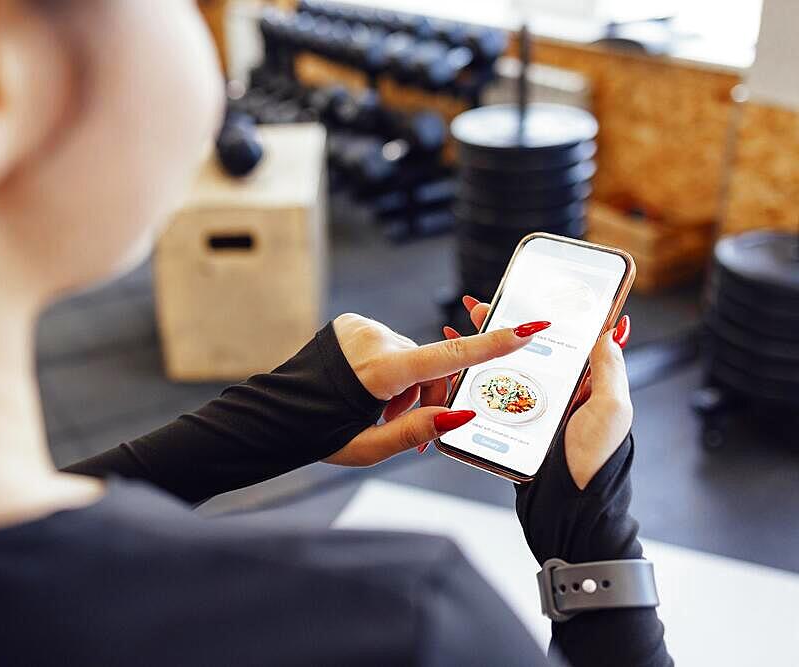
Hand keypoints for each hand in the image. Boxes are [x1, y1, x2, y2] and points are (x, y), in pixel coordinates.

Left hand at [323, 309, 551, 465]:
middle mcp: (373, 341)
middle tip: (408, 426)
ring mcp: (362, 328)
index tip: (527, 330)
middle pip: (428, 366)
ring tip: (380, 413)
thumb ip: (416, 430)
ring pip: (408, 356)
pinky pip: (387, 345)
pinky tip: (366, 390)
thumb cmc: (318, 434)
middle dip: (428, 395)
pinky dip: (387, 368)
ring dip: (404, 384)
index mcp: (378, 373)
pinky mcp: (353, 323)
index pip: (446, 357)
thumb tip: (460, 415)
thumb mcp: (368, 447)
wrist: (272, 413)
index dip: (492, 345)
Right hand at [460, 297, 632, 488]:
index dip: (546, 314)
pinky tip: (454, 371)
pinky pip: (488, 399)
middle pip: (526, 351)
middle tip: (480, 305)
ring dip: (480, 350)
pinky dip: (469, 382)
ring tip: (459, 330)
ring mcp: (531, 411)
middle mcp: (556, 394)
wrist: (570, 510)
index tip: (526, 290)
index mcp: (584, 384)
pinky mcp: (511, 429)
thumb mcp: (613, 410)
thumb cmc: (596, 463)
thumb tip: (614, 329)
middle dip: (502, 326)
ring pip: (502, 371)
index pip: (564, 340)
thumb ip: (610, 369)